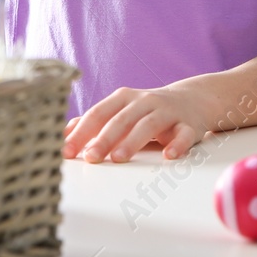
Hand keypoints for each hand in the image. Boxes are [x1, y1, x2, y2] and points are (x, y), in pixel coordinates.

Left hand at [61, 82, 218, 162]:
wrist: (193, 99)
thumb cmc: (148, 110)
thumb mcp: (121, 111)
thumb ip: (95, 121)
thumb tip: (63, 133)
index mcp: (124, 98)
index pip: (99, 113)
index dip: (82, 131)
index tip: (66, 151)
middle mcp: (144, 101)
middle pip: (121, 119)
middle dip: (104, 139)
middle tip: (90, 158)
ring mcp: (167, 112)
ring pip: (149, 125)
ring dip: (133, 141)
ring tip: (119, 158)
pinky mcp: (188, 125)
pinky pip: (184, 134)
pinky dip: (177, 144)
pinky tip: (169, 156)